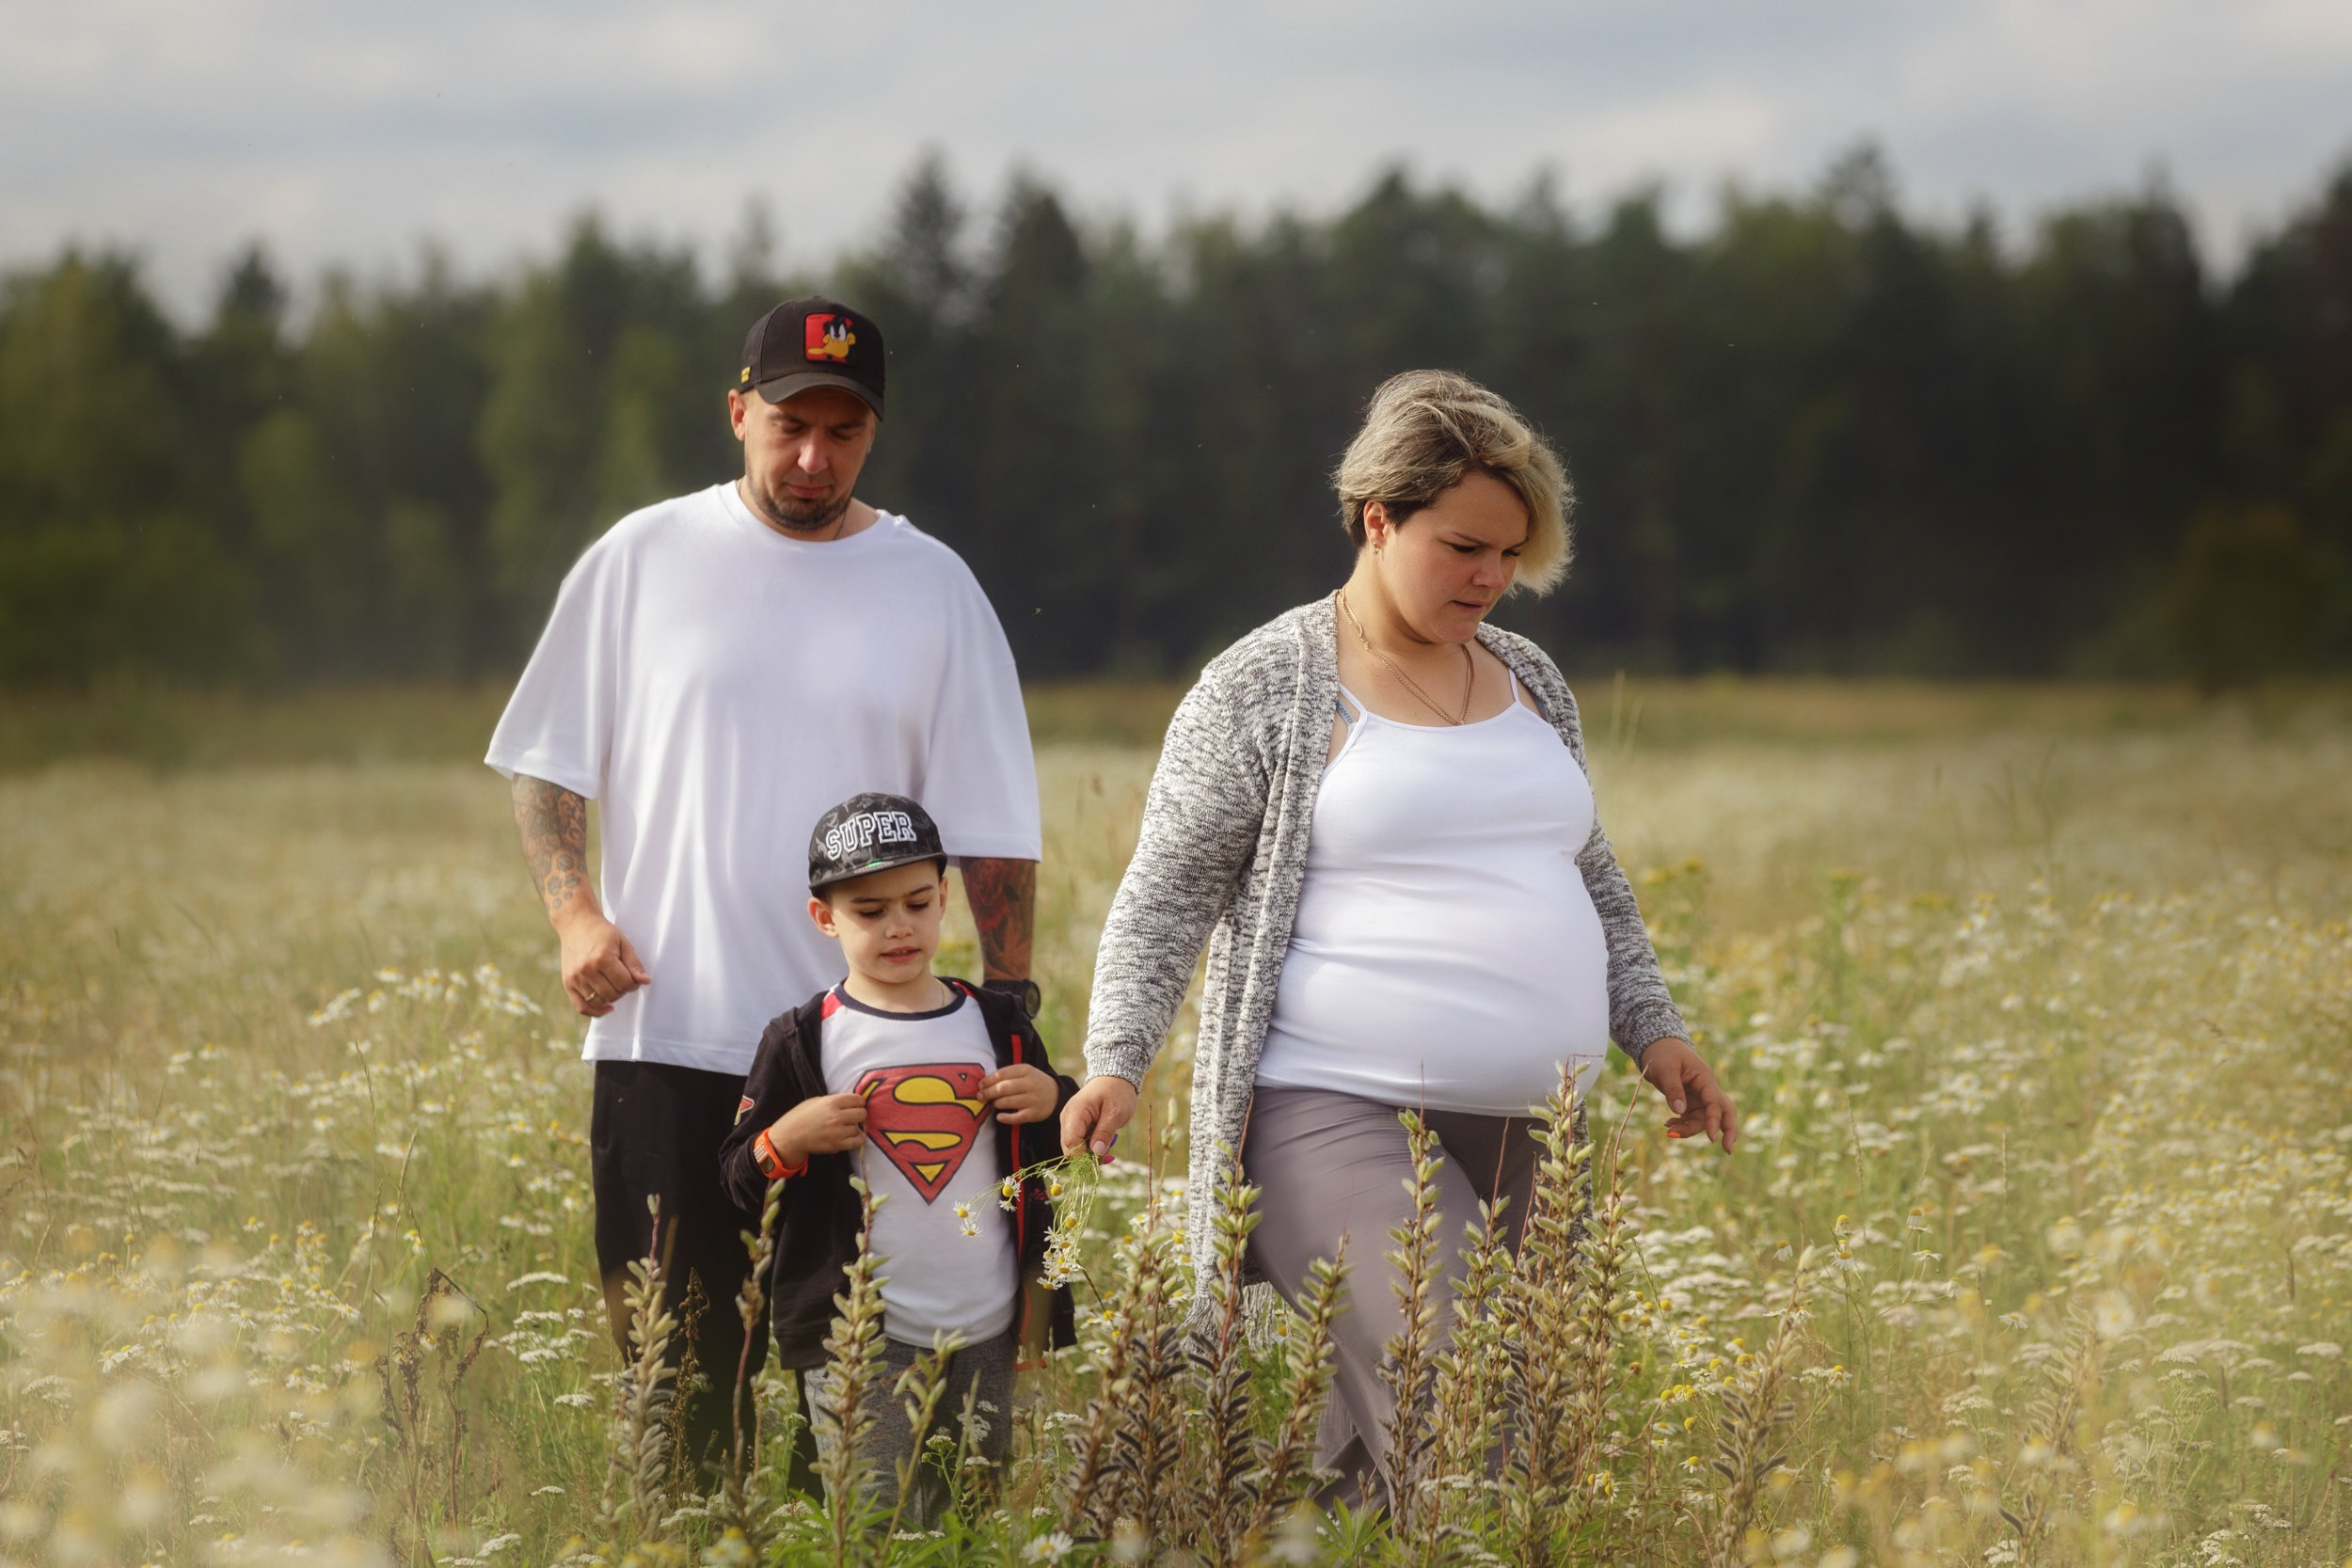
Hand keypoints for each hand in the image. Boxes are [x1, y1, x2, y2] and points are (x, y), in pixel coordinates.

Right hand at [555, 910, 650, 1016]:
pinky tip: (606, 1007)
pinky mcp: (567, 983)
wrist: (576, 924)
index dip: (634, 983)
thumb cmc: (602, 932)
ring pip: (599, 1002)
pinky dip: (595, 1012)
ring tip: (613, 985)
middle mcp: (587, 970)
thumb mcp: (623, 943)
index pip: (625, 983)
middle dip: (623, 990)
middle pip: (613, 994)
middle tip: (623, 979)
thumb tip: (645, 981)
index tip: (634, 976)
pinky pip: (581, 1007)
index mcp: (602, 958)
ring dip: (611, 998)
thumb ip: (634, 964)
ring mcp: (575, 978)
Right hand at [769, 1094, 867, 1165]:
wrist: (790, 1136)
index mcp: (832, 1102)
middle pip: (862, 1113)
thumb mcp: (816, 1101)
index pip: (857, 1099)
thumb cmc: (801, 1116)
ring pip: (858, 1127)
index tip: (857, 1105)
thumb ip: (834, 1101)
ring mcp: (838, 1131)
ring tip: (847, 1127)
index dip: (859, 1102)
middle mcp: (837, 1116)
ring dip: (855, 1127)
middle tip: (854, 1117)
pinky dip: (857, 1139)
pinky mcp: (837, 1145)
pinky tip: (853, 1136)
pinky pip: (857, 1141)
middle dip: (859, 1114)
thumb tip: (849, 1103)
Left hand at [982, 1064, 1056, 1123]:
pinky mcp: (1034, 1113)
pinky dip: (1006, 1118)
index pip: (1002, 1074)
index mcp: (1026, 1070)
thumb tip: (983, 1083)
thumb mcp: (1024, 1073)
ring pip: (1008, 1102)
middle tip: (980, 1096)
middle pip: (1003, 1088)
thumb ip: (1006, 1075)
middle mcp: (1030, 1084)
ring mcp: (1033, 1099)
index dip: (988, 1080)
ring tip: (993, 1103)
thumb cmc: (1032, 1083)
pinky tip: (999, 1117)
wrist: (1055, 1096)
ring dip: (996, 1103)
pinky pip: (1016, 1117)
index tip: (980, 1085)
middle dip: (988, 1092)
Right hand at [1060, 1074, 1137, 1162]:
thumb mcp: (1116, 1113)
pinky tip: (1105, 1141)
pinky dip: (1092, 1146)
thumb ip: (1105, 1132)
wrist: (1116, 1078)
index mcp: (1075, 1112)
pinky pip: (1080, 1142)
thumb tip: (1096, 1152)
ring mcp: (1070, 1122)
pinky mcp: (1076, 1125)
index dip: (1083, 1155)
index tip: (1101, 1157)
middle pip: (1070, 1148)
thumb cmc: (1117, 1092)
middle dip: (1088, 1155)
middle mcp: (1068, 1118)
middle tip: (1109, 1154)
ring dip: (1092, 1151)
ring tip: (1109, 1144)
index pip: (1070, 1142)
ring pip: (1075, 1148)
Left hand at [1639, 1036, 1738, 1151]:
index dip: (1715, 1121)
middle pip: (1724, 1112)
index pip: (1715, 1103)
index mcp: (1705, 1078)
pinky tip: (1668, 1125)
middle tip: (1728, 1151)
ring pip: (1703, 1120)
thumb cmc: (1663, 1054)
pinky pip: (1691, 1118)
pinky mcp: (1691, 1102)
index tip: (1712, 1138)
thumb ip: (1673, 1089)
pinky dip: (1681, 1125)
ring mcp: (1700, 1097)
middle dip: (1728, 1131)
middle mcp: (1707, 1090)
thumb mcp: (1665, 1069)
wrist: (1657, 1046)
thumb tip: (1680, 1111)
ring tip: (1669, 1131)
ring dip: (1689, 1129)